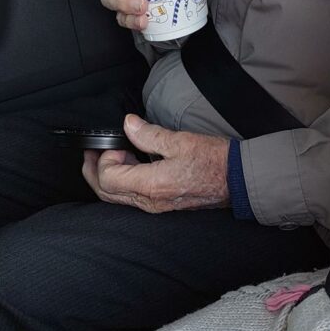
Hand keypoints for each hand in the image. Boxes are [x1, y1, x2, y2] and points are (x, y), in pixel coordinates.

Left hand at [81, 114, 229, 212]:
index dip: (105, 158)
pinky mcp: (163, 204)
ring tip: (109, 157)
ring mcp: (156, 206)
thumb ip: (149, 134)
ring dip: (107, 177)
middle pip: (106, 193)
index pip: (108, 178)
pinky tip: (130, 166)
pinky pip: (131, 198)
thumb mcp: (181, 141)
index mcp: (151, 185)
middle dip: (92, 172)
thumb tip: (128, 125)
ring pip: (117, 198)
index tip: (117, 142)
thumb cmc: (215, 161)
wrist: (239, 180)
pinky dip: (122, 183)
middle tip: (90, 153)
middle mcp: (149, 202)